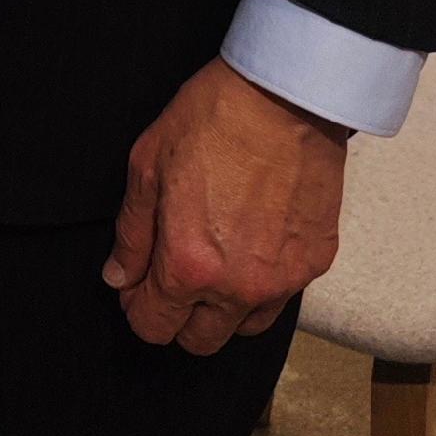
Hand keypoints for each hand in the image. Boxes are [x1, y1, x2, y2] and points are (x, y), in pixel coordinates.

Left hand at [104, 57, 348, 356]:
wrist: (287, 94)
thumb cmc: (214, 118)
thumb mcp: (148, 166)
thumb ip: (132, 234)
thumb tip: (119, 276)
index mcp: (189, 265)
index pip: (154, 326)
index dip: (138, 307)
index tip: (138, 284)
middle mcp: (238, 286)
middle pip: (200, 341)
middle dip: (178, 318)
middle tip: (172, 277)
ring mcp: (283, 279)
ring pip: (244, 328)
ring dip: (222, 309)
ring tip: (215, 263)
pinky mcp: (316, 262)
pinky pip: (282, 296)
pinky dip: (263, 284)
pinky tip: (252, 244)